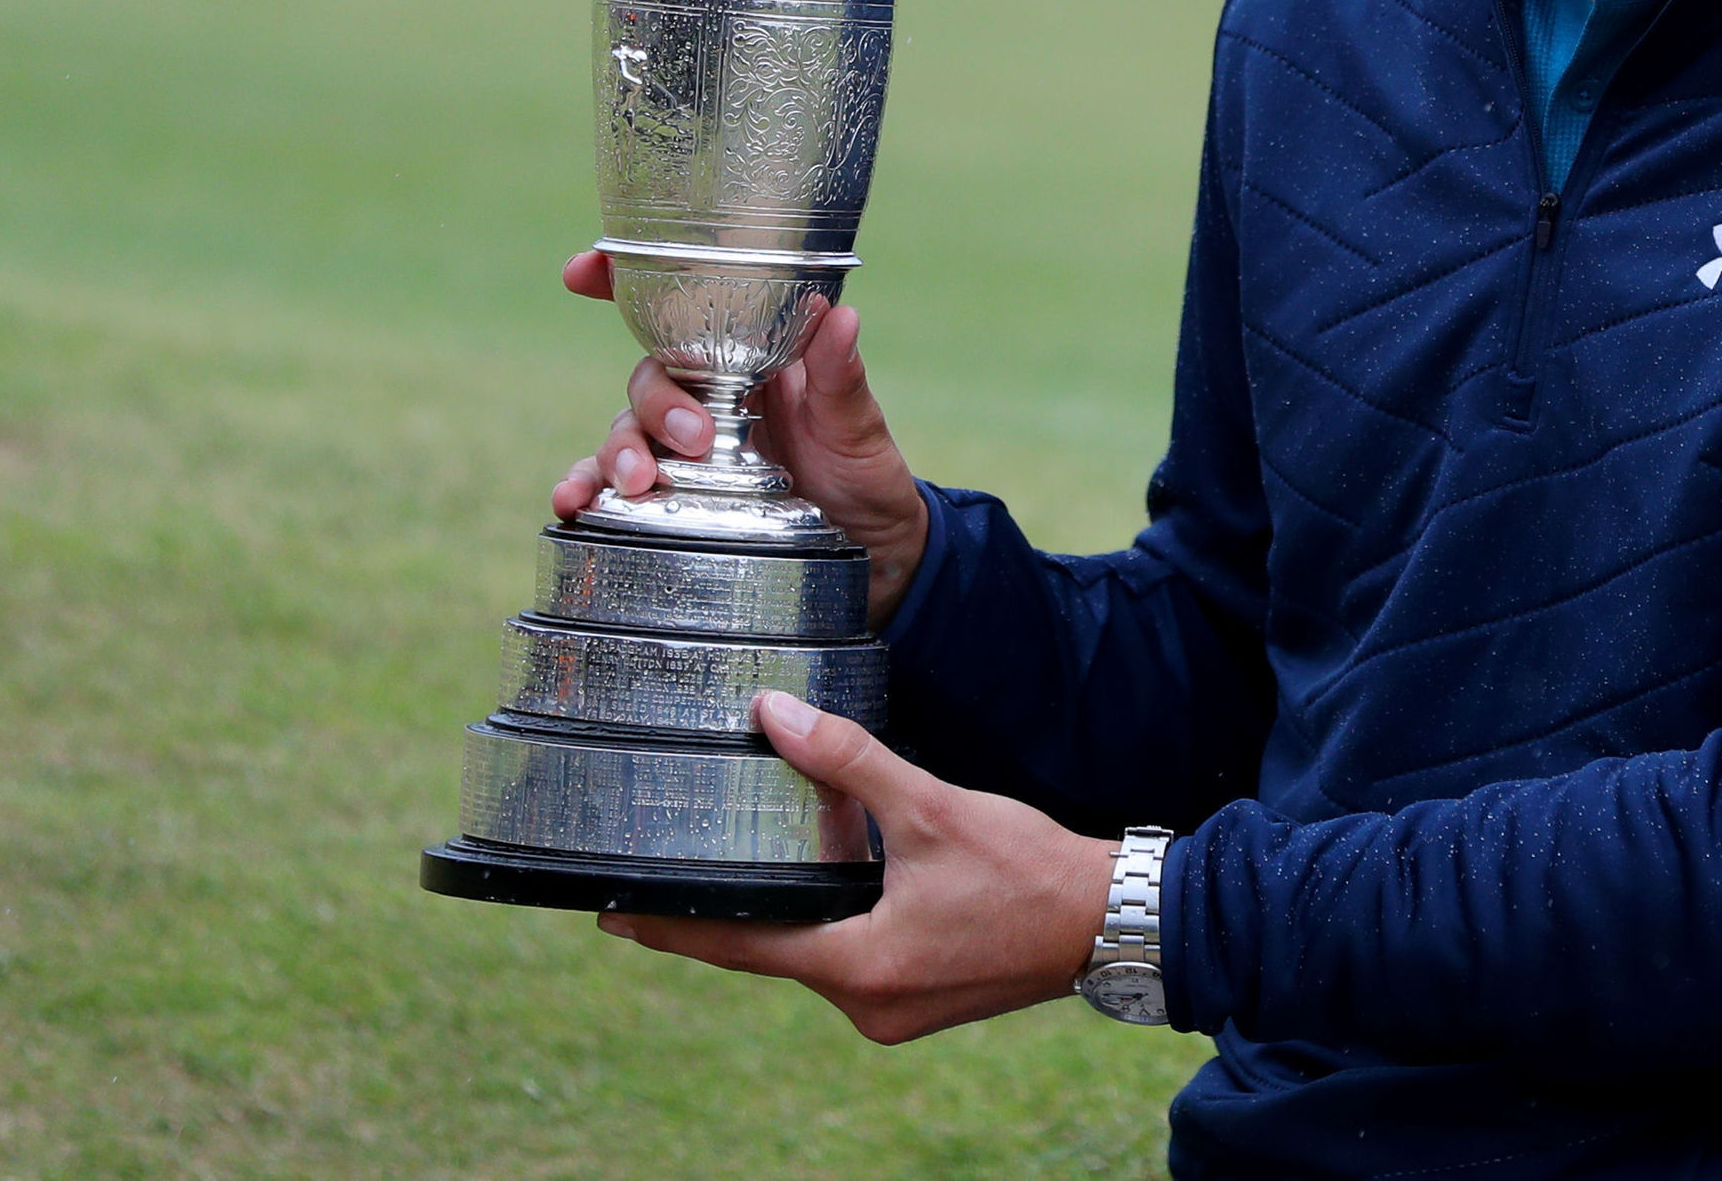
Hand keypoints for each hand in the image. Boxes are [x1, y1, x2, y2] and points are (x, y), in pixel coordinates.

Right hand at [550, 251, 930, 624]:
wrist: (870, 551)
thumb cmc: (864, 476)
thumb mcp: (858, 427)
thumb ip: (840, 378)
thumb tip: (839, 314)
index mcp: (749, 360)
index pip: (683, 311)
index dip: (625, 281)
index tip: (585, 269)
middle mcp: (708, 397)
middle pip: (652, 376)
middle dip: (656, 401)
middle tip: (692, 439)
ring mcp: (683, 448)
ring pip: (626, 428)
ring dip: (618, 448)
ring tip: (637, 480)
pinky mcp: (670, 497)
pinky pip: (611, 486)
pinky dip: (584, 489)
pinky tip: (572, 504)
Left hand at [599, 691, 1116, 1043]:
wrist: (1112, 920)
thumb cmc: (1028, 870)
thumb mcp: (931, 807)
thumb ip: (848, 762)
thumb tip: (774, 712)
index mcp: (858, 967)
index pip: (736, 945)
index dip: (670, 926)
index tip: (609, 915)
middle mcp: (866, 1005)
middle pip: (769, 954)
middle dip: (723, 913)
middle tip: (664, 877)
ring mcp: (895, 1009)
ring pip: (815, 954)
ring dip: (786, 914)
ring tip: (742, 868)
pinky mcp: (922, 997)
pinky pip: (854, 959)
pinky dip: (832, 923)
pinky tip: (828, 882)